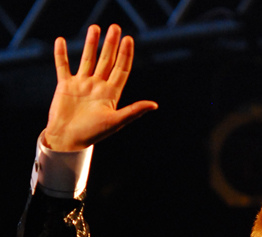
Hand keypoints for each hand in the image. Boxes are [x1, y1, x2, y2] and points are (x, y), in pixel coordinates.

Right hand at [44, 23, 157, 151]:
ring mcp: (82, 85)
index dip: (125, 55)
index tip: (128, 39)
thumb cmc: (92, 134)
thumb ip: (134, 111)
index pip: (121, 70)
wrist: (67, 139)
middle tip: (115, 27)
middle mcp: (97, 87)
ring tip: (95, 27)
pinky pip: (63, 66)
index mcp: (110, 94)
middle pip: (106, 61)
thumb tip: (154, 105)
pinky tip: (61, 41)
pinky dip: (61, 54)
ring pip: (87, 59)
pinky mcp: (66, 86)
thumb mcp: (115, 121)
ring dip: (91, 44)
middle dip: (111, 44)